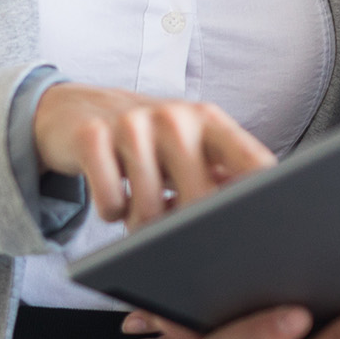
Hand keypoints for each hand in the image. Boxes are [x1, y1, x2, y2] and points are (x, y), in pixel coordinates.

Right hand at [33, 84, 273, 229]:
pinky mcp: (92, 138)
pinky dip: (111, 213)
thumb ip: (223, 173)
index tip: (263, 228)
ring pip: (150, 210)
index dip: (263, 198)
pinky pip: (110, 204)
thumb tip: (259, 219)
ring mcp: (132, 124)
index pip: (252, 161)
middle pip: (200, 200)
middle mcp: (174, 117)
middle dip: (187, 230)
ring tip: (139, 208)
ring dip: (142, 226)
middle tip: (174, 230)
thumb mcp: (188, 145)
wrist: (76, 109)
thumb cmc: (146, 139)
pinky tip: (112, 193)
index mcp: (208, 121)